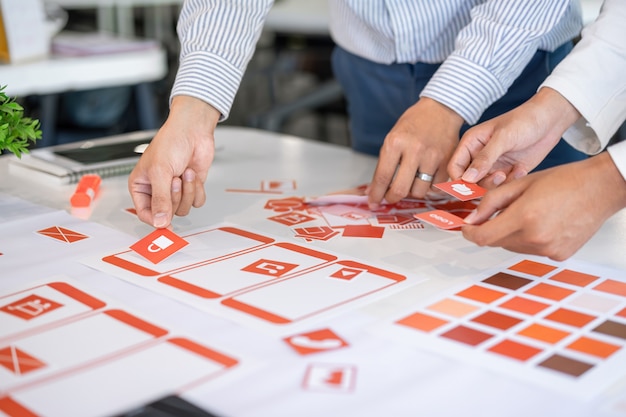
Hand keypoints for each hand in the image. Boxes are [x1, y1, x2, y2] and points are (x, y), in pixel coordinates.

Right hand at [128, 96, 219, 227]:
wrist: (193, 130)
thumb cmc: (171, 143)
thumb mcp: (160, 173)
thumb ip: (161, 200)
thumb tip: (160, 222)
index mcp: (141, 186)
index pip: (145, 213)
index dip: (156, 220)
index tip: (167, 225)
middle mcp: (157, 190)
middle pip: (168, 212)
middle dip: (176, 196)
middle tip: (176, 179)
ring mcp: (175, 190)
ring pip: (183, 208)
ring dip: (188, 191)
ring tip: (185, 173)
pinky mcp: (191, 188)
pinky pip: (196, 202)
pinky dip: (197, 189)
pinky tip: (192, 174)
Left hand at [367, 98, 463, 208]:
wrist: (441, 110)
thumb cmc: (414, 123)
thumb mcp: (393, 137)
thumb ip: (384, 163)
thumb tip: (372, 190)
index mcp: (395, 142)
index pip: (382, 177)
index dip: (376, 194)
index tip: (373, 202)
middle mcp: (414, 150)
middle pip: (400, 189)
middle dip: (392, 198)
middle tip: (390, 197)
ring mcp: (432, 157)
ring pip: (418, 191)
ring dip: (412, 192)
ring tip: (409, 183)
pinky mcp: (447, 162)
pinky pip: (435, 187)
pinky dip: (428, 188)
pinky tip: (424, 179)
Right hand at [448, 87, 580, 187]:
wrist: (551, 120)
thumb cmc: (524, 121)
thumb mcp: (503, 138)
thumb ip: (484, 159)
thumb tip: (466, 179)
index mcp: (471, 144)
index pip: (455, 168)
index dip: (459, 180)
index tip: (472, 185)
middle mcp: (479, 157)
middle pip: (469, 181)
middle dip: (482, 183)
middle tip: (499, 176)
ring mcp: (493, 165)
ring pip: (485, 186)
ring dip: (498, 184)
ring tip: (511, 172)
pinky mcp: (508, 172)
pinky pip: (503, 186)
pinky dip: (512, 181)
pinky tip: (521, 169)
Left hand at [461, 152, 625, 259]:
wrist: (600, 188)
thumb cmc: (564, 180)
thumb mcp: (520, 184)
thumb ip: (491, 201)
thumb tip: (472, 218)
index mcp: (524, 218)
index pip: (483, 237)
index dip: (469, 233)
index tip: (466, 227)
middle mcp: (536, 238)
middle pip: (497, 242)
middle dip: (491, 228)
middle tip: (498, 212)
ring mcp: (549, 250)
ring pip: (513, 246)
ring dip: (510, 234)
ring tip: (527, 213)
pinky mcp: (558, 255)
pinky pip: (532, 250)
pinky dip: (529, 238)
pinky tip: (542, 222)